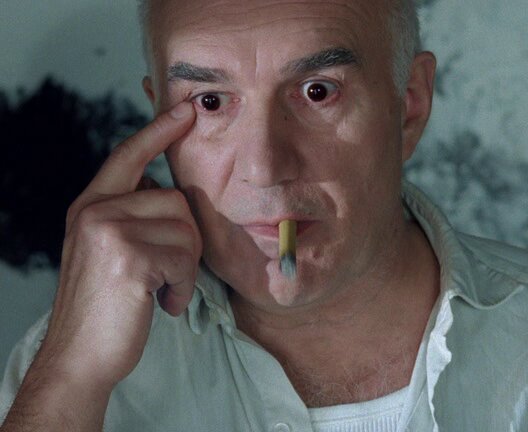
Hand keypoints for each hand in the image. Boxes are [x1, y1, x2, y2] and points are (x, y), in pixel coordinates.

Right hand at [38, 101, 200, 390]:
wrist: (79, 357)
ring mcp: (108, 230)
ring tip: (161, 290)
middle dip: (185, 241)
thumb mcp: (110, 251)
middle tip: (166, 275)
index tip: (186, 110)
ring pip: (186, 229)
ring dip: (185, 268)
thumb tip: (171, 195)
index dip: (158, 131)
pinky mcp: (128, 256)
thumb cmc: (107, 307)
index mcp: (91, 205)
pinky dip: (183, 287)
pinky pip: (185, 258)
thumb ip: (132, 217)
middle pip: (176, 200)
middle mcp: (95, 210)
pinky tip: (161, 304)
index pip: (128, 155)